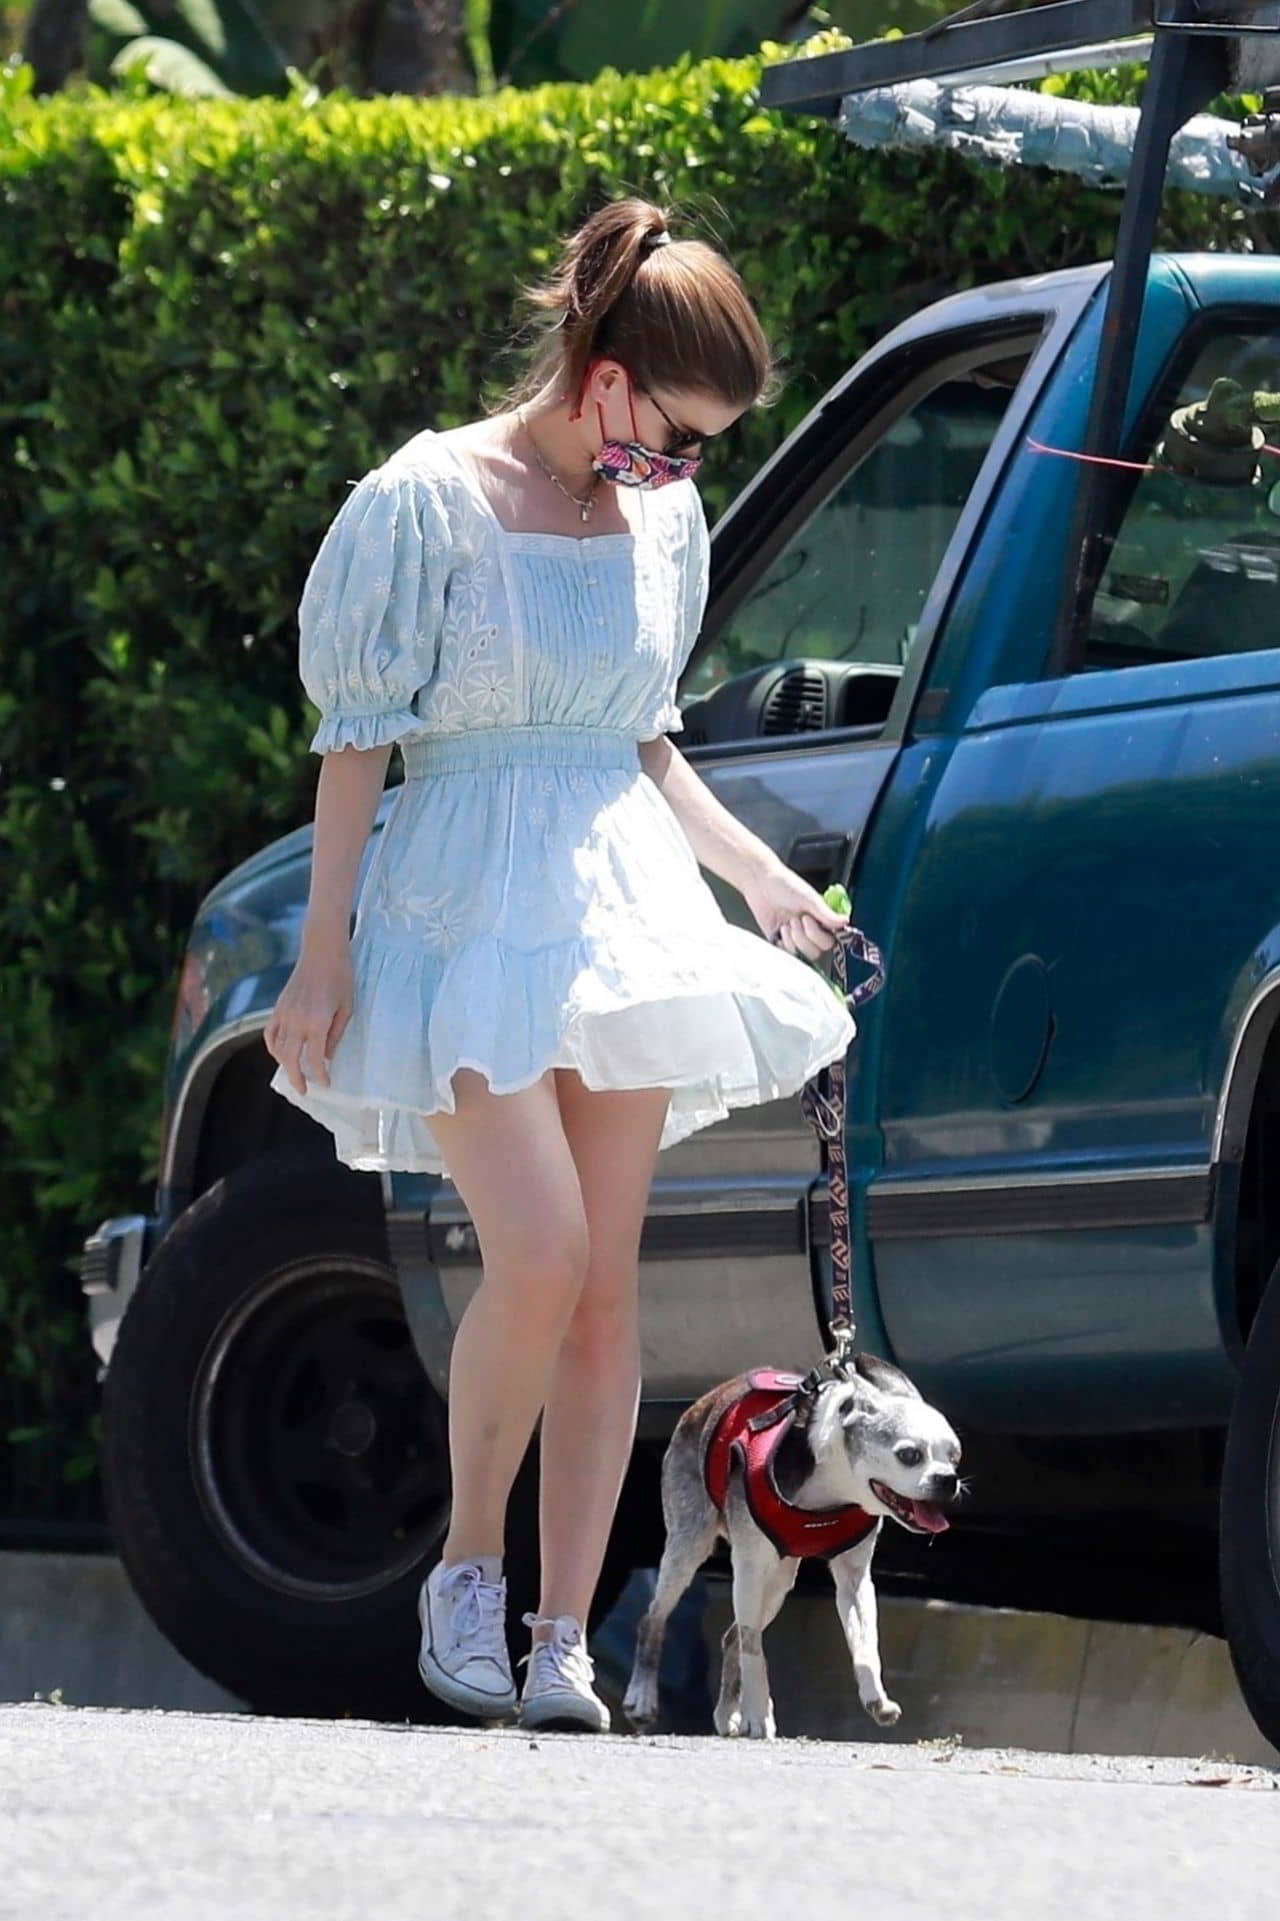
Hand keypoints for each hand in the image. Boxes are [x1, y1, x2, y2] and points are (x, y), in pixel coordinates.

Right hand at [263, 939, 353, 1094]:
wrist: (322, 952)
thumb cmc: (341, 978)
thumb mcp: (347, 1009)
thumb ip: (335, 1035)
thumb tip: (326, 1057)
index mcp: (317, 1023)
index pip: (314, 1059)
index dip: (320, 1075)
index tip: (325, 1083)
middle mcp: (297, 1022)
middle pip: (291, 1059)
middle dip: (297, 1077)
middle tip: (303, 1090)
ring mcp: (284, 1014)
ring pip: (278, 1048)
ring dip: (285, 1065)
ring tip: (293, 1075)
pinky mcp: (278, 1007)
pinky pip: (270, 1033)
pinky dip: (273, 1046)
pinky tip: (280, 1053)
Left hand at [740, 859, 849, 960]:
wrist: (760, 883)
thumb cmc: (785, 885)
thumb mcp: (809, 898)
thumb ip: (826, 914)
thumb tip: (845, 922)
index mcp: (821, 919)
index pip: (829, 941)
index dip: (817, 935)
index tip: (807, 919)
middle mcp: (811, 930)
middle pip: (816, 952)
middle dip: (803, 937)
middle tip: (794, 919)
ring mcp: (796, 937)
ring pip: (801, 954)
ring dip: (792, 940)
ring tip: (785, 923)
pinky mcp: (781, 941)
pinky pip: (786, 954)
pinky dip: (783, 944)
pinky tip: (779, 930)